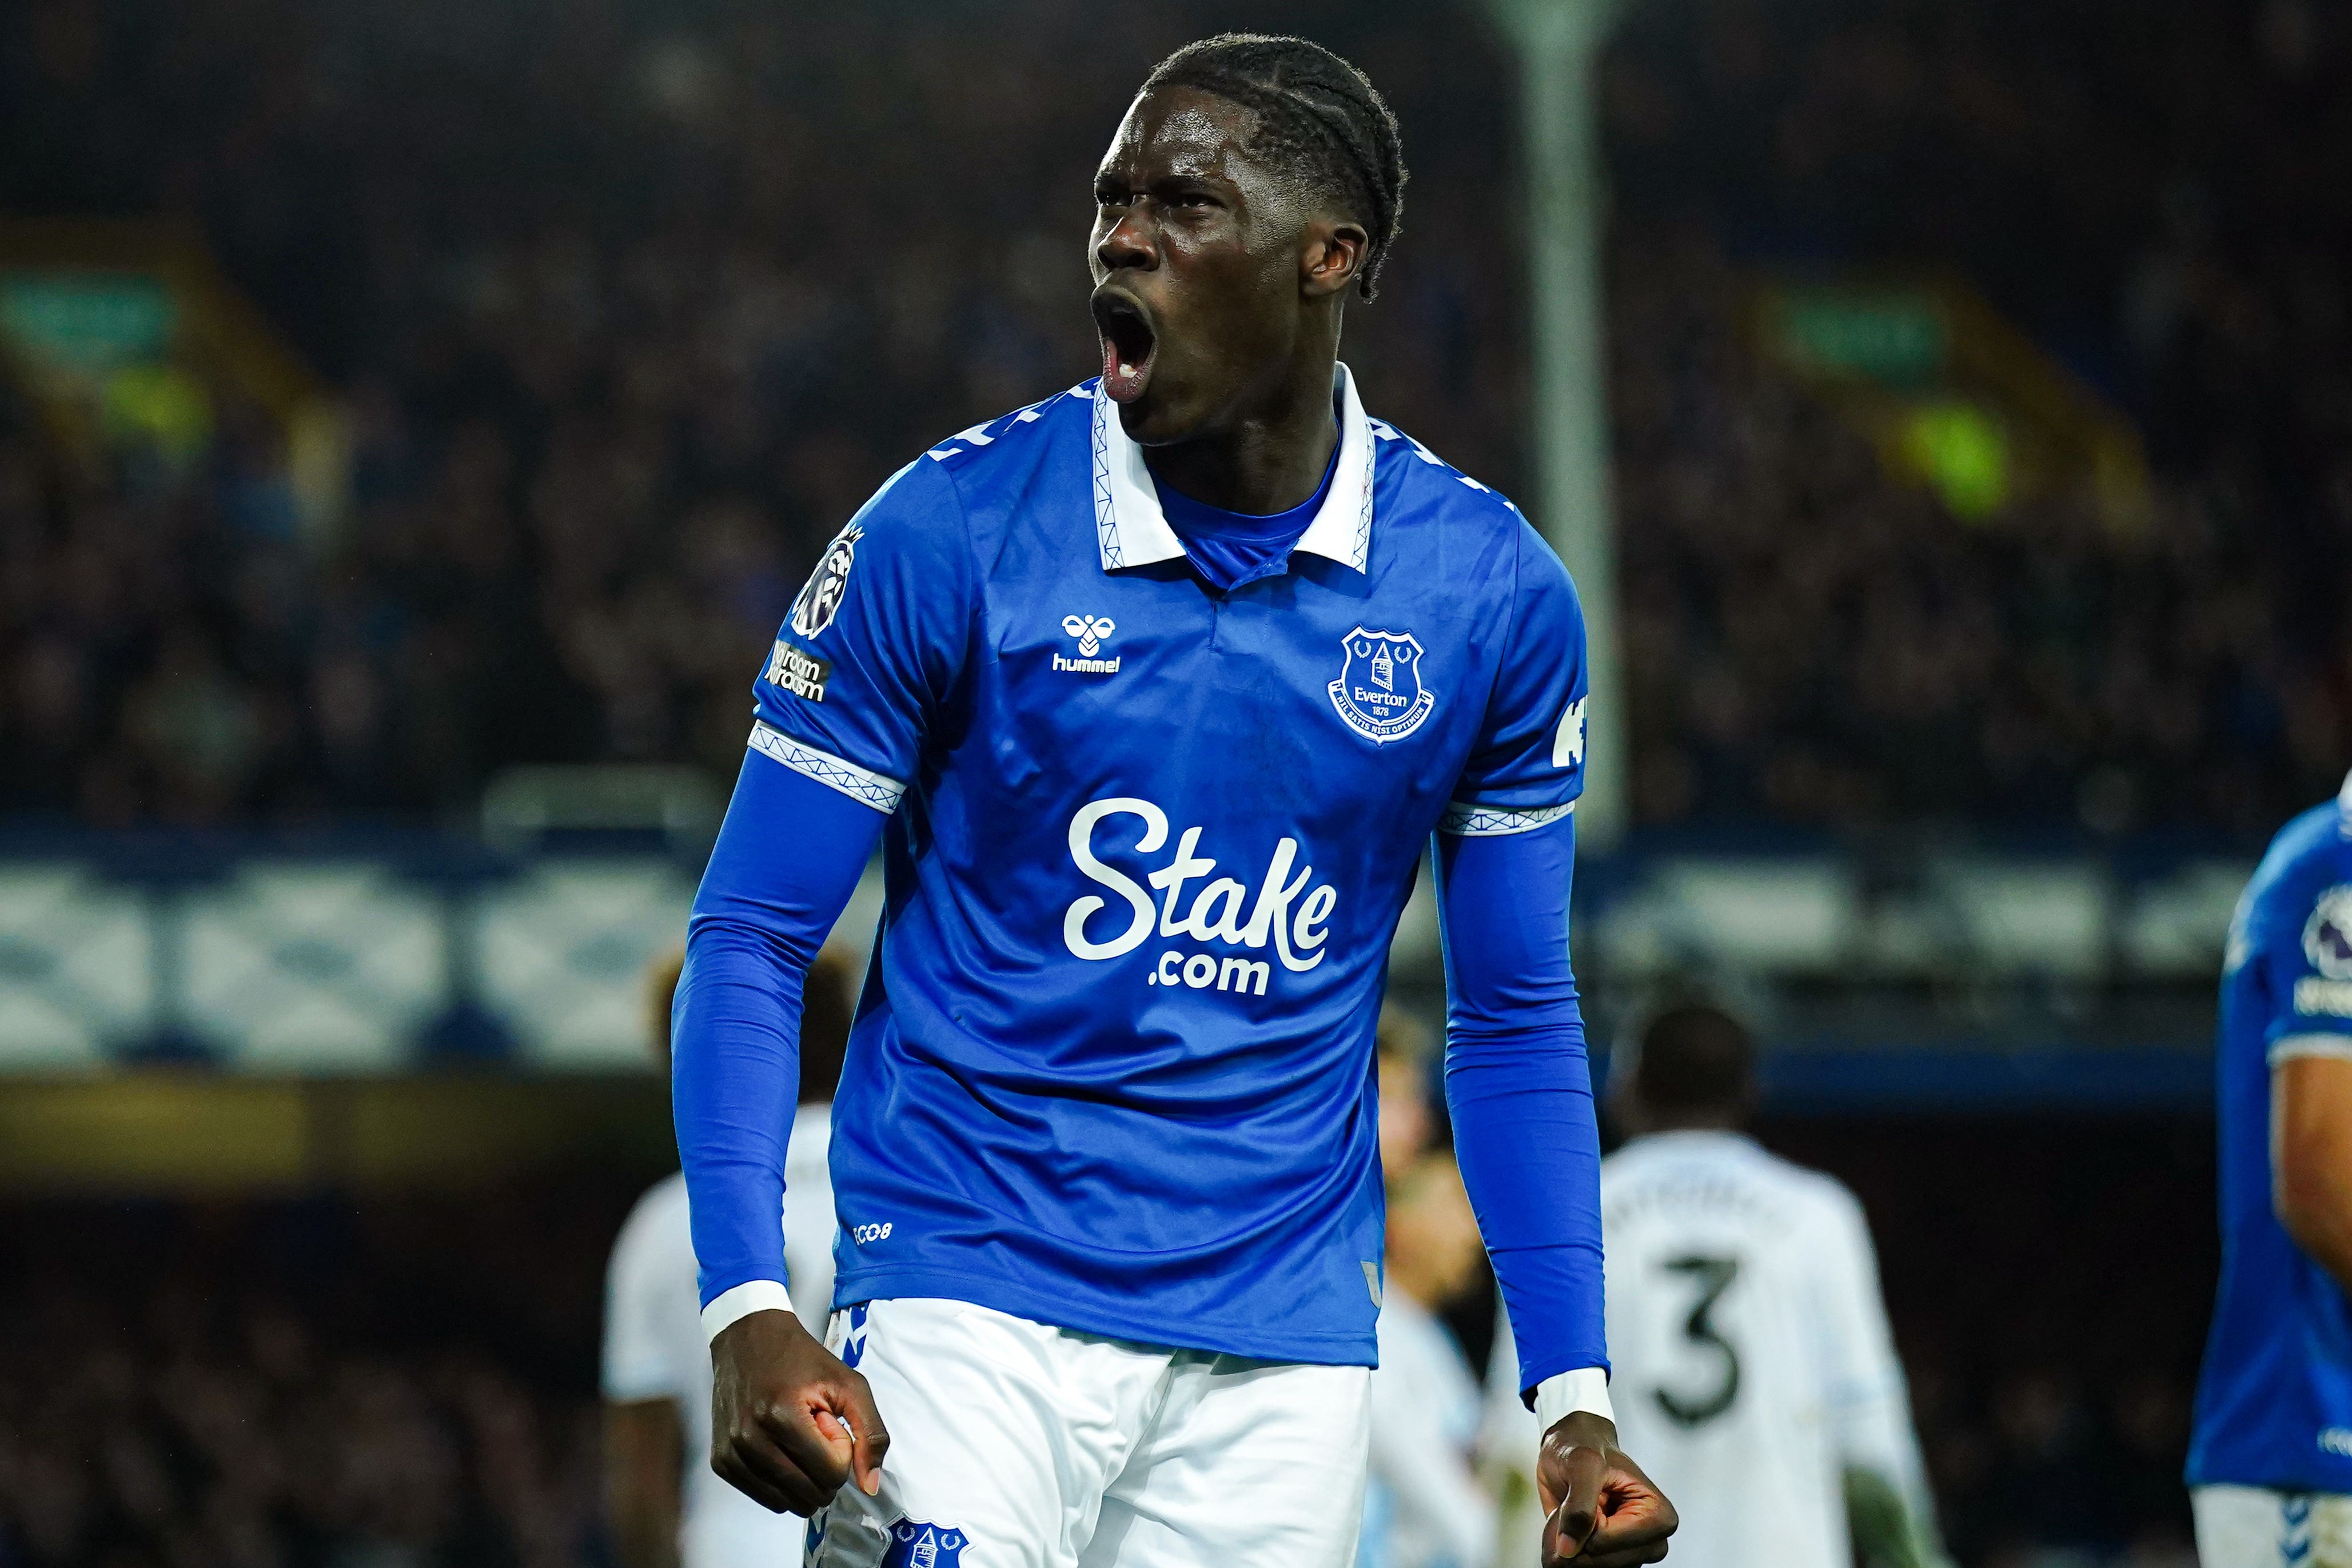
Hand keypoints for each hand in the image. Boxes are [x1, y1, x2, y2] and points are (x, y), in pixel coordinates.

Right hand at [709, 1308, 889, 1514]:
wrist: (748, 1339)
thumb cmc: (802, 1359)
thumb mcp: (849, 1384)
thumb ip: (871, 1434)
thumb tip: (870, 1486)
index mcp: (782, 1415)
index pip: (832, 1473)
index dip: (841, 1450)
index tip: (829, 1422)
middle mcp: (750, 1439)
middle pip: (811, 1494)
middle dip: (824, 1468)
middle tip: (815, 1432)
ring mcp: (731, 1454)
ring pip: (788, 1503)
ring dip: (803, 1477)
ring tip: (796, 1439)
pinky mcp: (721, 1463)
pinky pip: (765, 1498)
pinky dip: (782, 1482)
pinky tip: (779, 1447)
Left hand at [1537, 1411, 1676, 1565]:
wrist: (1575, 1447)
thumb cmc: (1585, 1448)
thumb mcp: (1582, 1463)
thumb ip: (1579, 1505)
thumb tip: (1568, 1549)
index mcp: (1658, 1516)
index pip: (1605, 1540)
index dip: (1582, 1520)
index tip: (1582, 1493)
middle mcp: (1651, 1542)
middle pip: (1599, 1562)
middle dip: (1573, 1536)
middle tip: (1569, 1504)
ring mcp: (1632, 1554)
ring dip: (1568, 1543)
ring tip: (1571, 1512)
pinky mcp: (1613, 1560)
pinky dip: (1566, 1550)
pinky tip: (1570, 1527)